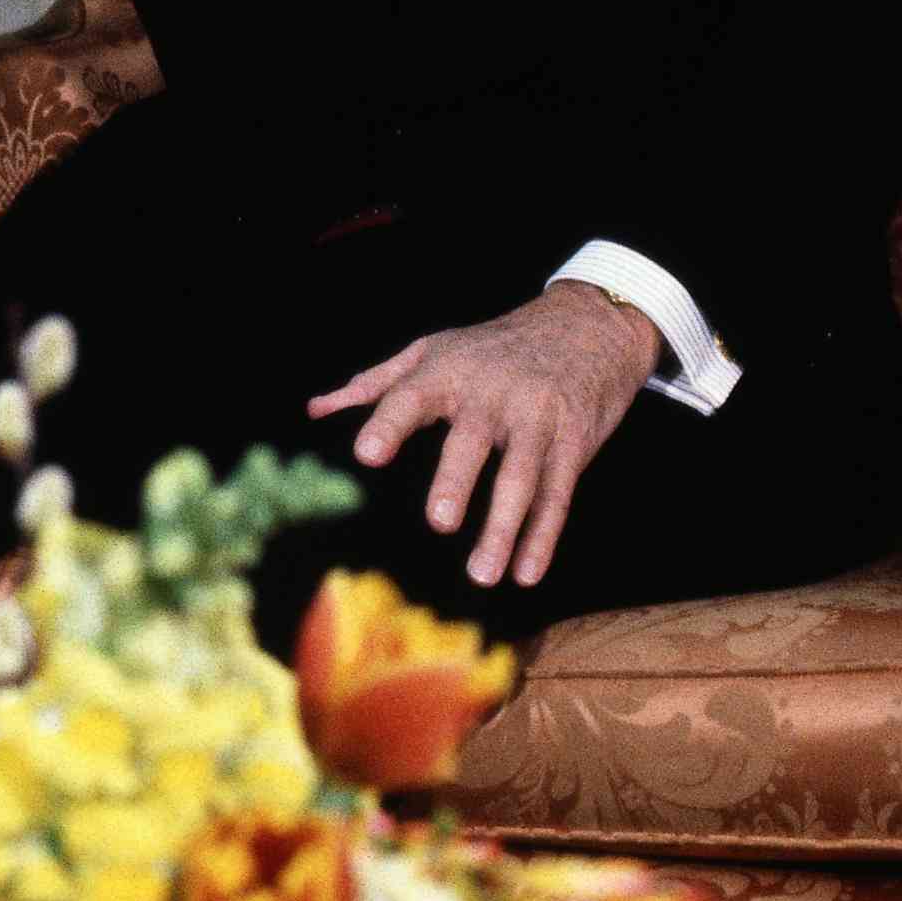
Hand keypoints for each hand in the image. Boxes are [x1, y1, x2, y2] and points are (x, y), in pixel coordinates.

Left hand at [307, 282, 660, 590]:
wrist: (586, 328)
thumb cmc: (492, 348)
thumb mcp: (433, 350)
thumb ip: (376, 383)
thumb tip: (315, 410)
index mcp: (448, 371)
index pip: (411, 396)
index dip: (389, 423)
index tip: (366, 454)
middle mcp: (494, 394)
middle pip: (473, 441)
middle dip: (456, 480)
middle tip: (439, 522)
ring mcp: (537, 419)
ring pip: (522, 478)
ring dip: (503, 528)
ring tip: (481, 572)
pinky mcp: (573, 443)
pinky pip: (558, 494)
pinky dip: (543, 536)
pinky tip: (526, 572)